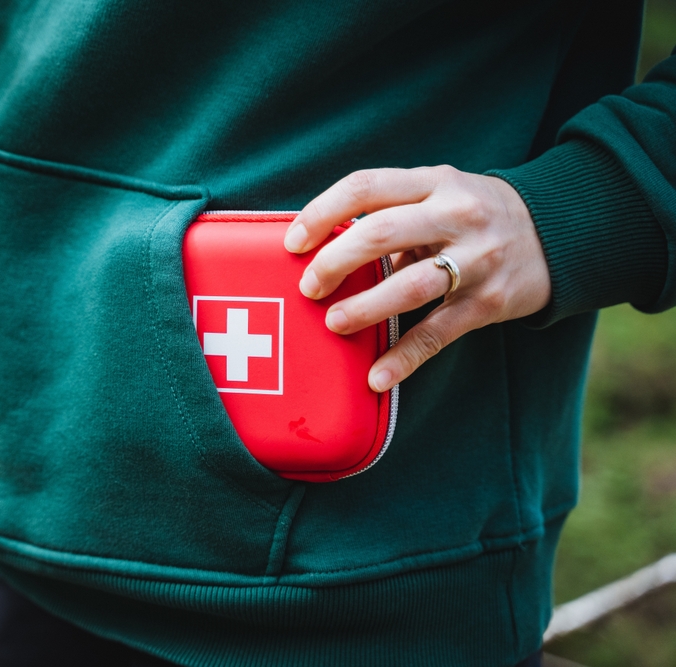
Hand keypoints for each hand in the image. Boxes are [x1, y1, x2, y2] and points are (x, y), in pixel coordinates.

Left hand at [284, 165, 550, 392]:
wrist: (559, 232)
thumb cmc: (473, 215)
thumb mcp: (438, 195)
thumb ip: (389, 213)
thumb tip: (320, 247)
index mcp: (434, 182)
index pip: (365, 187)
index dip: (322, 212)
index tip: (293, 243)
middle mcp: (456, 215)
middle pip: (380, 232)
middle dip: (334, 261)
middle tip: (309, 287)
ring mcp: (477, 258)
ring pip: (410, 285)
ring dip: (365, 307)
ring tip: (334, 323)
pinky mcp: (490, 301)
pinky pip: (439, 332)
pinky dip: (405, 357)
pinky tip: (377, 377)